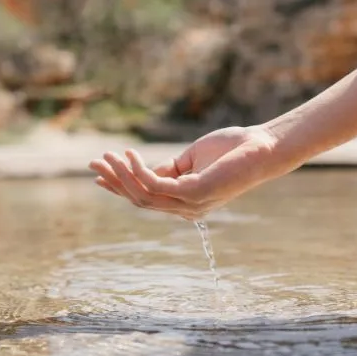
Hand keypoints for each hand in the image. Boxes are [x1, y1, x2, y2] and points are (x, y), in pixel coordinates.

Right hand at [88, 126, 280, 219]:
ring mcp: (191, 204)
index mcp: (185, 201)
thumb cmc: (232, 150)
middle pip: (139, 200)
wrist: (262, 147)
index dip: (120, 186)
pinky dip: (138, 170)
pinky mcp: (195, 193)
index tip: (99, 173)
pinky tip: (129, 155)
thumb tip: (141, 169)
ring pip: (143, 195)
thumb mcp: (190, 159)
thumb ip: (167, 168)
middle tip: (93, 163)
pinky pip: (156, 185)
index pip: (146, 198)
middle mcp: (186, 208)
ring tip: (107, 155)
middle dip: (114, 181)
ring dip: (121, 175)